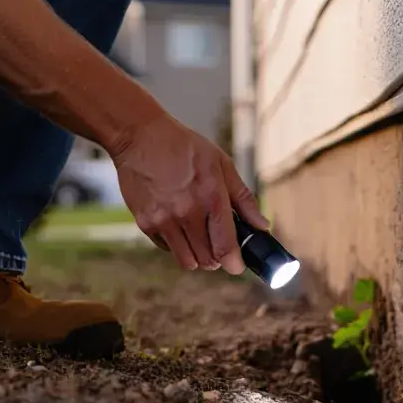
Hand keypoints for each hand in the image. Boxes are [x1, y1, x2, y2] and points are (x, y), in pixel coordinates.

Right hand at [112, 114, 268, 273]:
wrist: (140, 137)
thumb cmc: (185, 148)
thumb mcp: (221, 164)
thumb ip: (243, 199)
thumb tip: (262, 226)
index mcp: (210, 197)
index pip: (225, 247)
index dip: (234, 264)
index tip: (236, 265)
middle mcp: (187, 213)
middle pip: (207, 261)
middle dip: (217, 258)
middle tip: (218, 245)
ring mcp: (164, 220)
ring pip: (187, 261)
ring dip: (197, 256)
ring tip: (198, 236)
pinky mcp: (145, 223)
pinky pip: (167, 249)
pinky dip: (176, 244)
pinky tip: (178, 223)